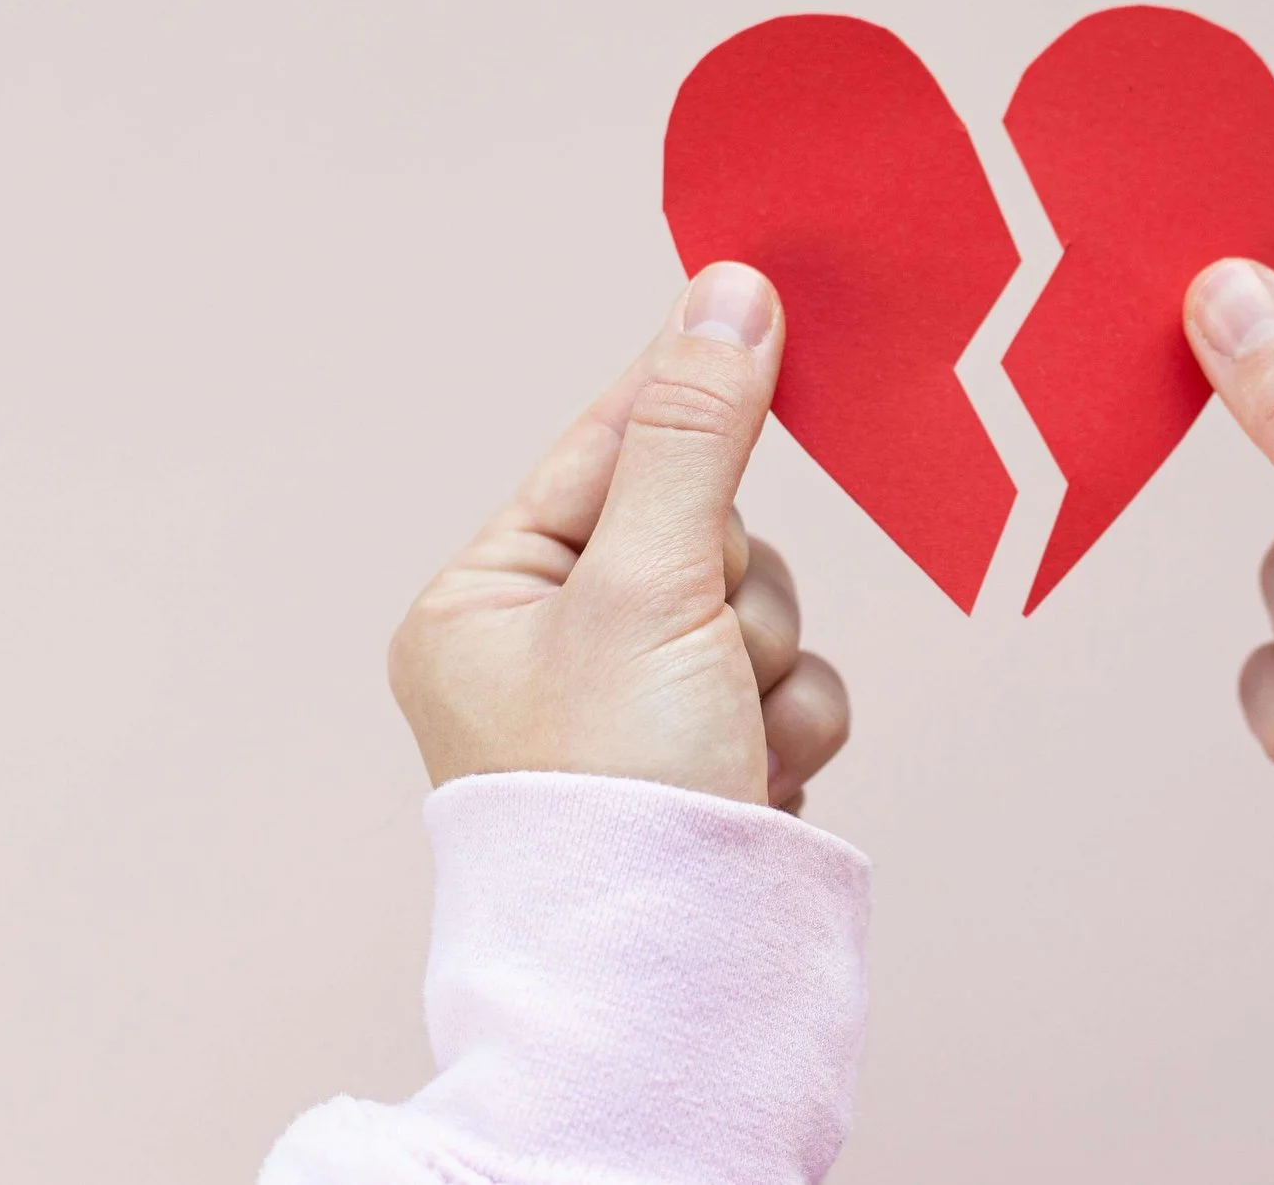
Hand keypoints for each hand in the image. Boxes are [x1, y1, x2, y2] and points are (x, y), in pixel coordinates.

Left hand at [389, 262, 847, 809]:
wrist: (666, 979)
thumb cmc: (613, 792)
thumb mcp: (648, 585)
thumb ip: (697, 435)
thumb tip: (729, 293)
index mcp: (486, 601)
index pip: (604, 450)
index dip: (684, 394)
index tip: (758, 306)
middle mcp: (550, 651)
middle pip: (704, 529)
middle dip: (733, 587)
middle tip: (707, 642)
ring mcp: (632, 712)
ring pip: (760, 608)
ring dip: (768, 664)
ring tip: (724, 735)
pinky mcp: (706, 761)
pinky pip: (787, 685)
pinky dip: (787, 724)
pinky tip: (752, 778)